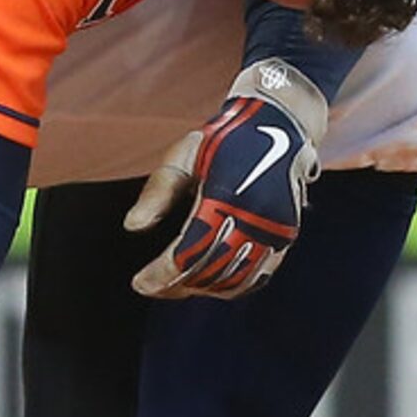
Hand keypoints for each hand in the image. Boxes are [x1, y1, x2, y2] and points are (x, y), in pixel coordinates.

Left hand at [127, 60, 328, 298]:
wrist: (278, 126)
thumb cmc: (223, 140)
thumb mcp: (184, 155)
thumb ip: (157, 191)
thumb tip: (132, 226)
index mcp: (226, 197)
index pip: (189, 251)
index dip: (162, 274)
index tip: (139, 283)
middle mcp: (254, 219)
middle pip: (210, 271)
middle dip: (175, 286)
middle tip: (150, 286)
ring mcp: (274, 231)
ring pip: (234, 281)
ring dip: (201, 289)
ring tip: (173, 286)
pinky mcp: (285, 237)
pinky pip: (257, 277)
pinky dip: (230, 287)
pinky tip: (207, 283)